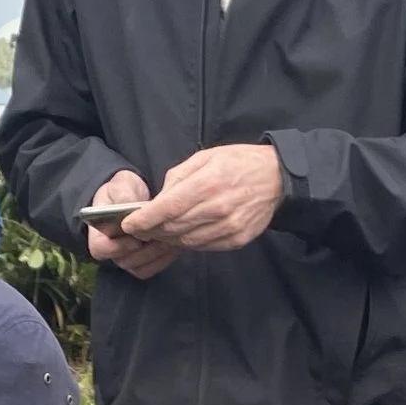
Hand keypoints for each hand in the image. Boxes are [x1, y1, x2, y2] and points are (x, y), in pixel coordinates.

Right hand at [83, 170, 171, 279]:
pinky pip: (151, 268)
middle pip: (123, 260)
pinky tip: (172, 244)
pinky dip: (163, 258)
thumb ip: (121, 194)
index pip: (100, 248)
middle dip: (143, 250)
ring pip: (139, 266)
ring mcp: (126, 258)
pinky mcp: (141, 263)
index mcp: (98, 231)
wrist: (137, 197)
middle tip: (160, 236)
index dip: (117, 246)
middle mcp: (110, 249)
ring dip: (155, 254)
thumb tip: (125, 204)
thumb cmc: (124, 191)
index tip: (135, 237)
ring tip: (169, 238)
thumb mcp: (121, 185)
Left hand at [132, 144, 284, 255]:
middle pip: (172, 228)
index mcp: (207, 184)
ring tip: (159, 232)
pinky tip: (183, 234)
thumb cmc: (239, 163)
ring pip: (186, 241)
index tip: (129, 224)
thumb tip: (159, 199)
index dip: (143, 220)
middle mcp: (217, 209)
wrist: (276, 178)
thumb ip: (178, 177)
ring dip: (168, 238)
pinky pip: (203, 247)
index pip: (166, 209)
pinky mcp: (235, 240)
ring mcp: (228, 227)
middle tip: (140, 229)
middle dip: (152, 231)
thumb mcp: (205, 157)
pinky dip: (188, 242)